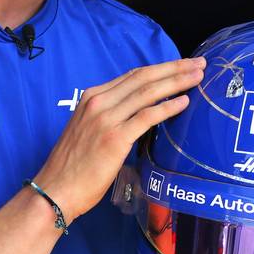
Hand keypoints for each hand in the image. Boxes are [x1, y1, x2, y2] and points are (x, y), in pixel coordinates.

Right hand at [33, 57, 205, 221]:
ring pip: (148, 92)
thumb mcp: (88, 129)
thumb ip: (111, 117)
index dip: (160, 68)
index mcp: (92, 97)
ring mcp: (106, 119)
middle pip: (144, 78)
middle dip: (174, 68)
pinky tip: (183, 102)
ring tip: (197, 78)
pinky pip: (147, 117)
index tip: (182, 65)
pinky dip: (167, 107)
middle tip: (198, 64)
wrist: (55, 189)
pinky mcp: (114, 138)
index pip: (133, 75)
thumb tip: (140, 114)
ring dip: (176, 82)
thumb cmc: (73, 166)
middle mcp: (98, 102)